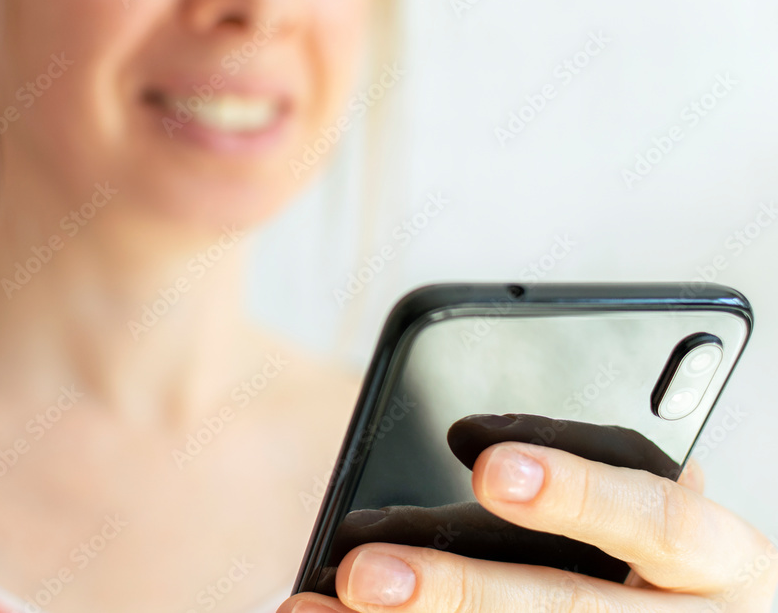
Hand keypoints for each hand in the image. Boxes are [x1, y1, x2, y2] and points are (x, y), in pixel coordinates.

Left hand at [280, 445, 777, 611]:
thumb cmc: (675, 568)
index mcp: (719, 561)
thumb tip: (467, 444)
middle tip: (363, 572)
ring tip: (321, 609)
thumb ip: (585, 485)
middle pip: (572, 611)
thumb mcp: (661, 521)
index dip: (578, 493)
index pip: (658, 519)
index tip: (488, 465)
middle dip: (461, 594)